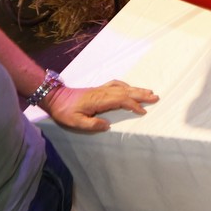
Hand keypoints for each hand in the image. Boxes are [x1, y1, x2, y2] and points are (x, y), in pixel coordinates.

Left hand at [43, 79, 158, 131]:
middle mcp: (103, 92)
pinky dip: (126, 86)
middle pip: (126, 91)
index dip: (134, 105)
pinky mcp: (99, 88)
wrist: (55, 97)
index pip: (121, 100)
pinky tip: (130, 88)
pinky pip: (117, 84)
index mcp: (99, 100)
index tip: (143, 111)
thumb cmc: (65, 111)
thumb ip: (92, 125)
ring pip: (123, 87)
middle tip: (155, 97)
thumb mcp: (75, 122)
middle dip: (141, 94)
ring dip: (137, 89)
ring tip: (149, 92)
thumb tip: (108, 125)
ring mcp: (101, 89)